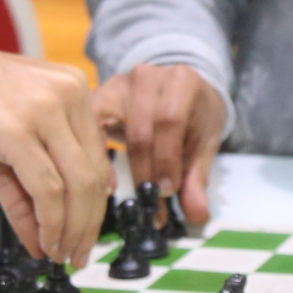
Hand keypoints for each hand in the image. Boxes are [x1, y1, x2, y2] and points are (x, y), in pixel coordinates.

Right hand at [0, 28, 110, 265]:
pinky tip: (43, 242)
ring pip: (76, 185)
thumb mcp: (6, 140)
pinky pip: (47, 188)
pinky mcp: (17, 129)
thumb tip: (46, 238)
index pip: (98, 157)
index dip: (95, 203)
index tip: (85, 234)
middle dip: (88, 224)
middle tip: (76, 255)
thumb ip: (30, 186)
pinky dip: (49, 223)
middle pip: (93, 174)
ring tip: (59, 254)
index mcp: (73, 88)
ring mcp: (45, 109)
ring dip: (70, 230)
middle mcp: (68, 94)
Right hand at [94, 63, 226, 225]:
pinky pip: (88, 130)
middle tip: (151, 204)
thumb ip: (198, 178)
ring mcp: (118, 84)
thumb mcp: (203, 142)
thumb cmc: (194, 116)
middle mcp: (147, 77)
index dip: (167, 159)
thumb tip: (197, 215)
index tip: (167, 191)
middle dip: (145, 172)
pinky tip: (104, 183)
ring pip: (110, 130)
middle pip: (140, 130)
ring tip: (126, 199)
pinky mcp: (96, 97)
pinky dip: (95, 158)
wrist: (179, 91)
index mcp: (181, 81)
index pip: (170, 120)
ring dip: (116, 170)